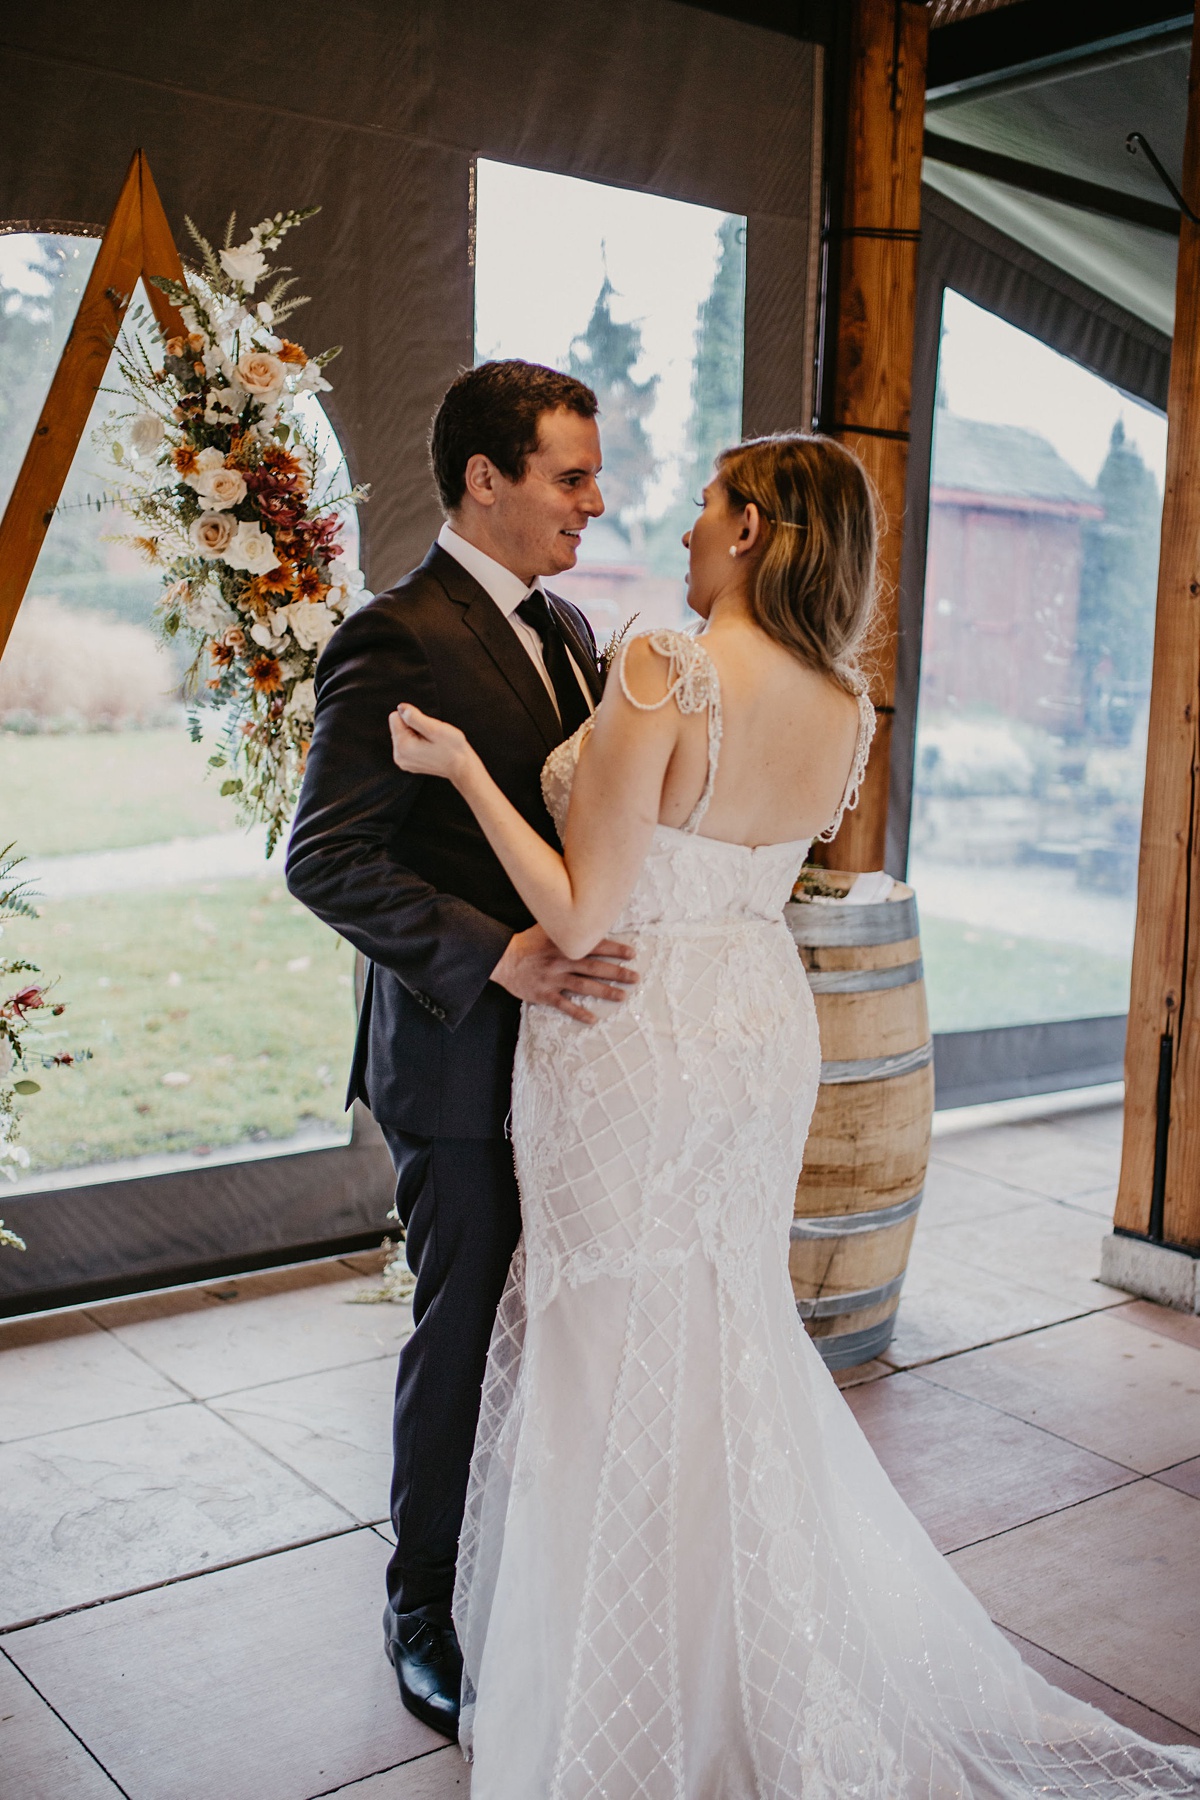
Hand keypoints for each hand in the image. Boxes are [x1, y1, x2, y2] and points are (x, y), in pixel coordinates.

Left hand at [389, 704, 473, 784]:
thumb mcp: (435, 728)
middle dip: (413, 726)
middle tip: (430, 735)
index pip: (394, 717)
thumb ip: (414, 717)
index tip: (426, 727)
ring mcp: (403, 761)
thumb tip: (401, 708)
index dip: (412, 717)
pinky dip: (417, 742)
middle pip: (398, 726)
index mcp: (402, 747)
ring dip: (416, 734)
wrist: (462, 767)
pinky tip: (430, 748)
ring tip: (431, 742)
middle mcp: (399, 756)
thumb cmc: (452, 748)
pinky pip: (407, 744)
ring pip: (403, 734)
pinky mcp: (408, 763)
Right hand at [490, 924, 637, 1024]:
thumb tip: (582, 914)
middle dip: (617, 972)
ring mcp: (553, 978)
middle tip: (635, 977)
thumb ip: (563, 925)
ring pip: (584, 986)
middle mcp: (561, 961)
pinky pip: (564, 1005)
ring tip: (622, 996)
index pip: (594, 946)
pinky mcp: (544, 994)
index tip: (631, 954)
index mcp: (563, 944)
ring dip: (605, 991)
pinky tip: (592, 1019)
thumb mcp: (544, 927)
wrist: (501, 958)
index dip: (614, 950)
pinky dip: (578, 1012)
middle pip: (594, 967)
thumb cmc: (525, 942)